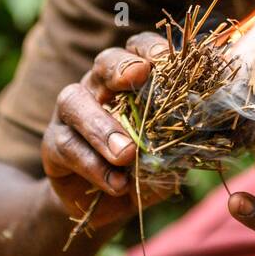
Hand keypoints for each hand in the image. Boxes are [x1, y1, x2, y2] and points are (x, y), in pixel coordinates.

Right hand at [40, 32, 178, 232]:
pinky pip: (67, 146)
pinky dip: (93, 166)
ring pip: (74, 102)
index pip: (138, 49)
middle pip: (104, 63)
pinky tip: (117, 184)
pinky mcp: (52, 145)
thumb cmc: (145, 169)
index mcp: (131, 82)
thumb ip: (181, 138)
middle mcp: (99, 88)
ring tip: (126, 154)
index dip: (149, 47)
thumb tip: (202, 126)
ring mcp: (71, 114)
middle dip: (120, 66)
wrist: (111, 208)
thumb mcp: (169, 153)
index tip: (164, 57)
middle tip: (138, 75)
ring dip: (102, 126)